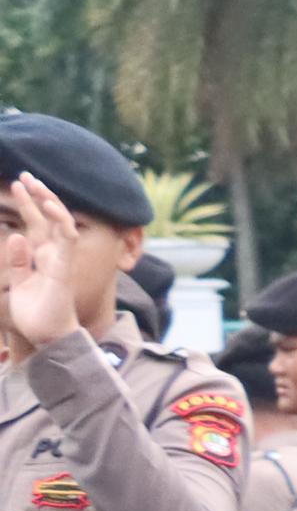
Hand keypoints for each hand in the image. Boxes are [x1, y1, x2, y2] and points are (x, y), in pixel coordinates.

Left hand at [0, 178, 82, 351]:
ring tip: (34, 183)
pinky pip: (66, 237)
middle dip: (37, 195)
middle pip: (48, 217)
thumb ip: (18, 260)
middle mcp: (53, 254)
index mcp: (42, 256)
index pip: (36, 223)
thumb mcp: (18, 282)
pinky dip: (59, 219)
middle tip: (25, 175)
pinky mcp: (64, 265)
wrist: (46, 335)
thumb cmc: (35, 314)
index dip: (28, 203)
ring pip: (59, 221)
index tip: (17, 184)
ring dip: (48, 200)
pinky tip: (49, 204)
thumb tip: (16, 235)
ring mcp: (61, 258)